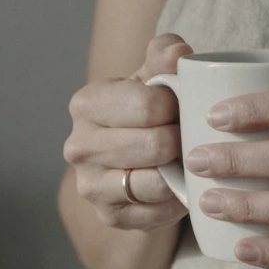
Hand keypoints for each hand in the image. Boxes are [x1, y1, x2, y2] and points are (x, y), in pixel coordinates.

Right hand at [63, 34, 190, 230]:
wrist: (133, 163)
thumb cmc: (146, 113)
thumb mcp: (154, 79)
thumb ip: (165, 56)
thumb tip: (178, 52)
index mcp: (87, 103)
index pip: (148, 105)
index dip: (177, 107)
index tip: (181, 108)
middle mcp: (78, 146)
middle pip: (154, 145)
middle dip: (182, 141)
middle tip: (189, 137)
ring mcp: (90, 185)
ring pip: (154, 183)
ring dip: (180, 172)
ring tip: (187, 160)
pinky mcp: (110, 216)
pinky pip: (158, 211)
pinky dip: (177, 199)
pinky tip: (181, 185)